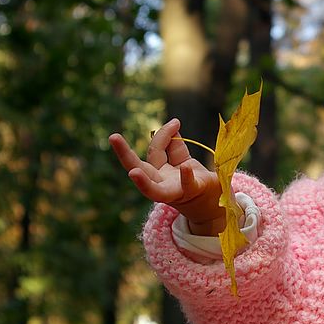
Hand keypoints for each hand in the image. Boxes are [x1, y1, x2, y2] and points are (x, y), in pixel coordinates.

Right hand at [109, 119, 225, 235]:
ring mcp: (173, 190)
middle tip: (113, 137)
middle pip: (138, 167)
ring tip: (133, 173)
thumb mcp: (182, 160)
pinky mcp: (191, 192)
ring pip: (152, 189)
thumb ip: (175, 145)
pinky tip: (185, 168)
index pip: (155, 151)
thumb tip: (173, 123)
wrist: (211, 201)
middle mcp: (160, 181)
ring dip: (142, 182)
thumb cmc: (193, 178)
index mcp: (158, 170)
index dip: (163, 135)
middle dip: (123, 153)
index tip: (176, 122)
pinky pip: (186, 186)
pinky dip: (186, 177)